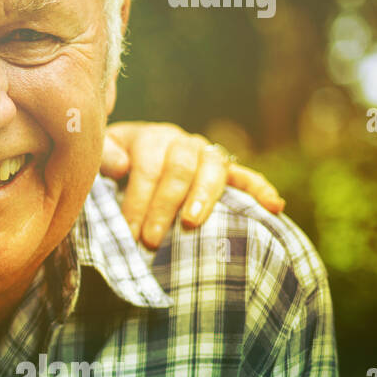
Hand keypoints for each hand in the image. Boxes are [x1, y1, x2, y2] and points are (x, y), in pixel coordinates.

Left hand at [101, 121, 284, 248]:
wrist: (129, 154)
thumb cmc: (113, 162)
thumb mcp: (100, 153)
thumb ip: (104, 156)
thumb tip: (121, 167)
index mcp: (151, 137)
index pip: (148, 166)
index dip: (138, 200)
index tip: (130, 231)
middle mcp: (182, 142)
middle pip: (179, 169)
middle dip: (164, 206)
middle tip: (151, 239)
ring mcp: (206, 155)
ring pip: (213, 169)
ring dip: (204, 197)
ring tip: (191, 224)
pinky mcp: (225, 171)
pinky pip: (247, 177)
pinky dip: (261, 189)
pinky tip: (275, 207)